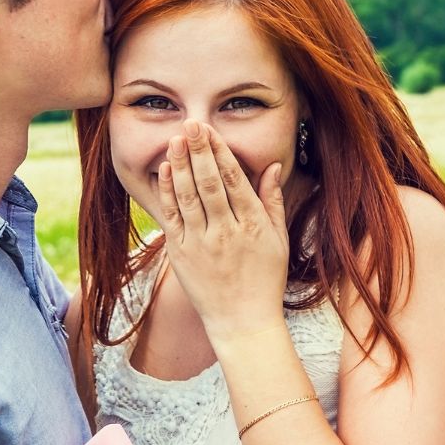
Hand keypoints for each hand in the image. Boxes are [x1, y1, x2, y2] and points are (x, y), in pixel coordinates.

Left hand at [154, 120, 289, 341]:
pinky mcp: (181, 254)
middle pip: (209, 183)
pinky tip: (165, 171)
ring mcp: (201, 243)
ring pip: (188, 196)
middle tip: (190, 123)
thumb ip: (272, 201)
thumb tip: (271, 166)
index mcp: (252, 225)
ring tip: (175, 139)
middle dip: (199, 150)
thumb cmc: (265, 279)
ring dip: (180, 165)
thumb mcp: (278, 239)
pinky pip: (172, 216)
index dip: (221, 152)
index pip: (234, 180)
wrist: (242, 321)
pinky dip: (168, 192)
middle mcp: (226, 232)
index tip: (211, 129)